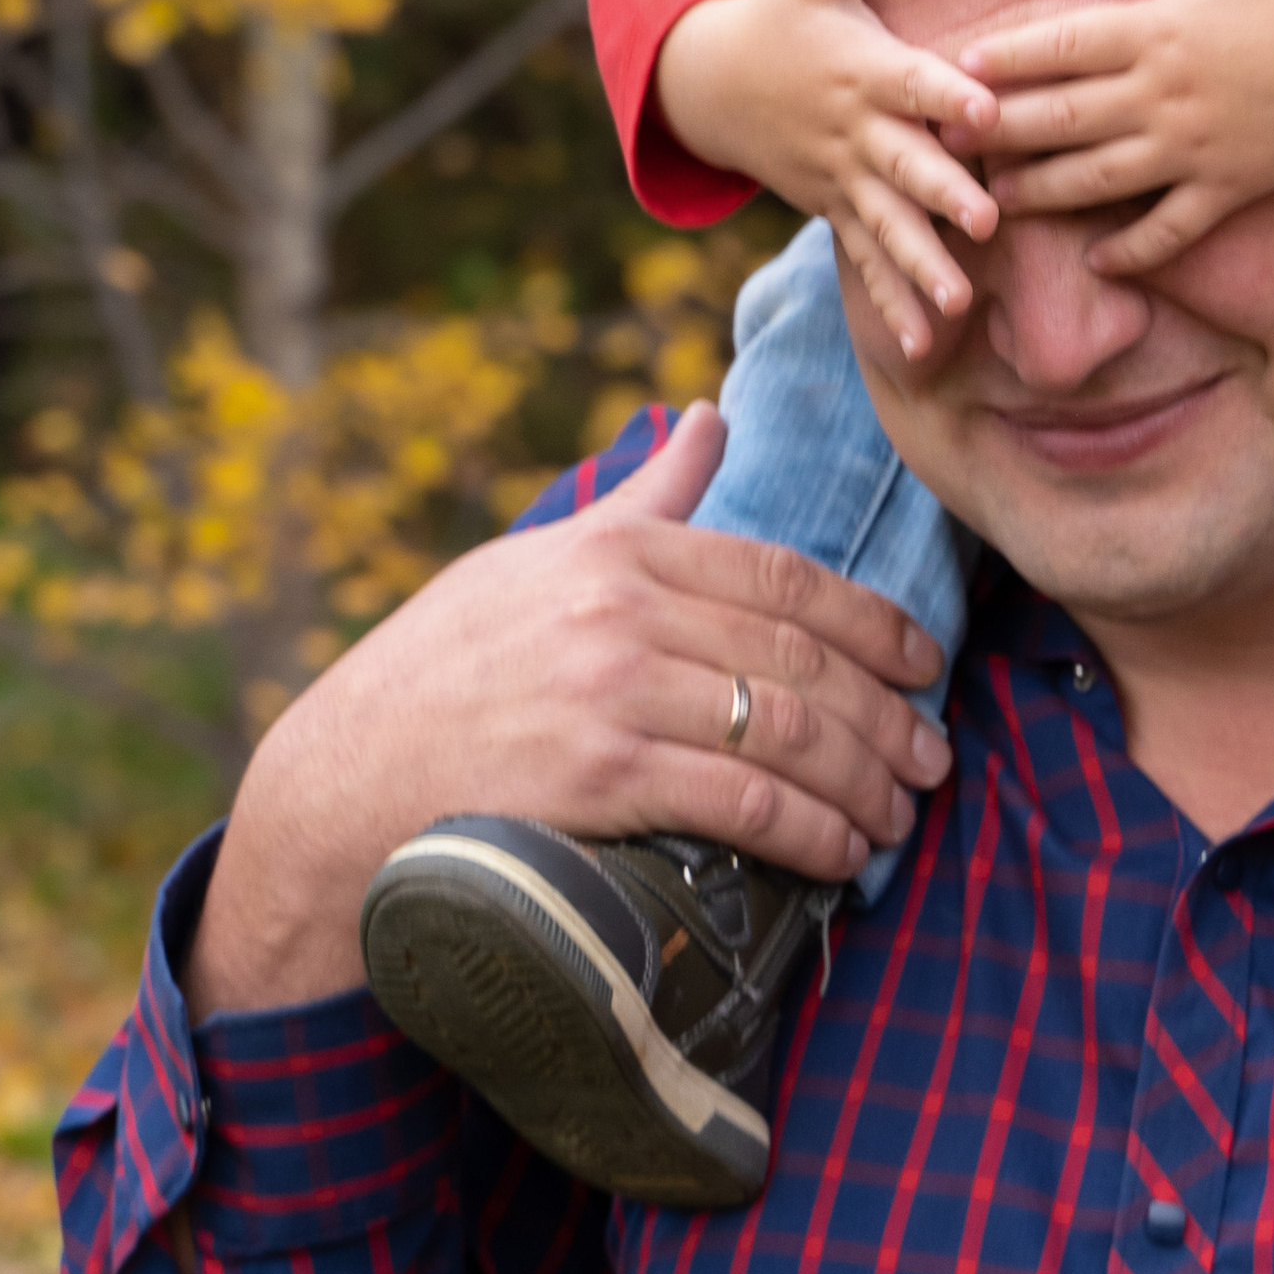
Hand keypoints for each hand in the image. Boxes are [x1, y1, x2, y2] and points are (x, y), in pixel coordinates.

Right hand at [186, 406, 952, 1020]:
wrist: (341, 784)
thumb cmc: (442, 673)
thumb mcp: (535, 562)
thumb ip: (643, 503)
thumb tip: (710, 418)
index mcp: (618, 549)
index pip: (785, 578)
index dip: (873, 627)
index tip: (925, 666)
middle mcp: (621, 607)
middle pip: (801, 658)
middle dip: (888, 715)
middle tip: (933, 760)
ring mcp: (612, 690)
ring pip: (789, 731)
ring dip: (864, 782)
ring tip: (898, 816)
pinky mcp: (600, 776)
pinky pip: (743, 803)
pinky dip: (811, 832)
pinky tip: (844, 854)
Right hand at [653, 0, 1000, 360]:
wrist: (715, 82)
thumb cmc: (784, 15)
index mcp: (864, 69)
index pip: (912, 81)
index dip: (948, 94)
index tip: (986, 110)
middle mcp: (855, 132)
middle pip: (905, 166)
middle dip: (943, 195)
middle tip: (987, 224)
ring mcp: (843, 178)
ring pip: (886, 229)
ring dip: (920, 269)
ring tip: (957, 309)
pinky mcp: (836, 209)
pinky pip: (866, 262)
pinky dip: (893, 304)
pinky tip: (928, 348)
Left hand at [953, 0, 1273, 279]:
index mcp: (1160, 30)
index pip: (1063, 45)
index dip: (1006, 58)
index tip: (955, 67)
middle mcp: (1165, 96)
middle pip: (1062, 120)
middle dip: (999, 134)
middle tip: (942, 144)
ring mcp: (1194, 149)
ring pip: (1100, 180)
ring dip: (1042, 194)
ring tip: (994, 201)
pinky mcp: (1228, 189)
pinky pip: (1171, 230)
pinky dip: (1134, 251)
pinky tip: (1098, 263)